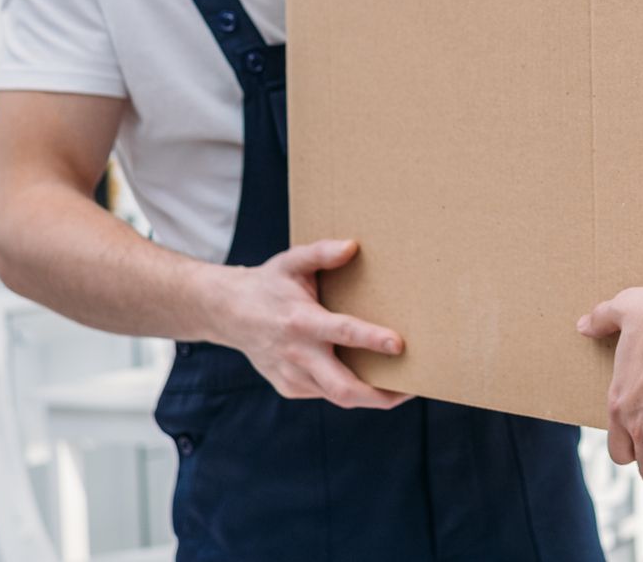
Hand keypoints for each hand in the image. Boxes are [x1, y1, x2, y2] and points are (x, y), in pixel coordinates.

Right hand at [211, 238, 411, 409]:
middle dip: (380, 395)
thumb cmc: (269, 284)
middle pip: (343, 388)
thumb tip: (352, 246)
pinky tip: (371, 379)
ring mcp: (292, 376)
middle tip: (415, 388)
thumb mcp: (291, 261)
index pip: (342, 332)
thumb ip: (321, 252)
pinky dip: (350, 390)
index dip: (371, 340)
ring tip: (404, 388)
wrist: (227, 313)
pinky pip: (326, 393)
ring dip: (372, 396)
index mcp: (301, 321)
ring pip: (337, 397)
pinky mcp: (290, 388)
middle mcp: (297, 354)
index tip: (399, 344)